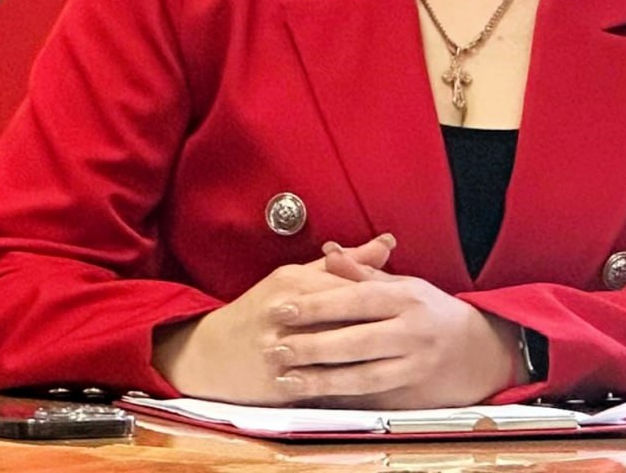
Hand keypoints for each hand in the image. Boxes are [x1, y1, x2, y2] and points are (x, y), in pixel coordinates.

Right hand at [151, 233, 395, 403]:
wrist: (213, 354)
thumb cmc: (258, 309)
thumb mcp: (294, 276)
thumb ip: (343, 264)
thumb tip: (388, 243)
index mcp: (291, 284)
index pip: (346, 288)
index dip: (380, 297)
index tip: (412, 300)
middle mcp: (284, 314)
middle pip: (345, 321)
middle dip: (379, 328)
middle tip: (410, 333)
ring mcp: (280, 350)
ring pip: (336, 355)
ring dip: (366, 358)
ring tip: (395, 357)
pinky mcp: (277, 382)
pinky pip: (321, 383)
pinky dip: (346, 382)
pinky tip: (369, 382)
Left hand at [270, 257, 524, 407]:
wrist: (482, 354)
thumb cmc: (435, 314)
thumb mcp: (405, 285)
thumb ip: (364, 274)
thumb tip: (328, 252)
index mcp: (407, 299)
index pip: (356, 300)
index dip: (318, 305)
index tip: (283, 307)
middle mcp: (411, 333)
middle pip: (355, 341)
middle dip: (311, 345)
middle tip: (275, 346)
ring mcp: (413, 368)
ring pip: (361, 376)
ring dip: (320, 379)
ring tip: (285, 377)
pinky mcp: (412, 397)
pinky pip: (370, 399)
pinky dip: (339, 398)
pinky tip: (313, 396)